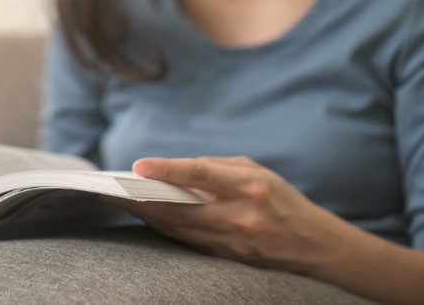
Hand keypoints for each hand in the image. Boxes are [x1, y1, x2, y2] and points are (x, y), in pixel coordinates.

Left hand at [104, 156, 346, 272]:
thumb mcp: (257, 171)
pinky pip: (186, 241)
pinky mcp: (226, 257)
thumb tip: (174, 170)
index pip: (202, 175)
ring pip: (177, 228)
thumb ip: (216, 167)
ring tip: (118, 202)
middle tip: (109, 190)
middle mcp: (240, 216)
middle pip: (180, 209)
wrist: (314, 245)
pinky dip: (163, 228)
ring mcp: (232, 242)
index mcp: (250, 187)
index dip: (168, 170)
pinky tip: (144, 217)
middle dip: (141, 199)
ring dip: (145, 215)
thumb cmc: (282, 199)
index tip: (139, 167)